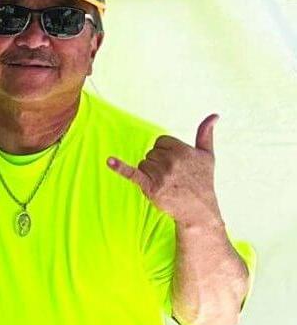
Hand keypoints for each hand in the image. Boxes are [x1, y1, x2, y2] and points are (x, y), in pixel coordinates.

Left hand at [108, 114, 222, 228]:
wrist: (198, 209)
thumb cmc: (202, 180)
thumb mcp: (207, 156)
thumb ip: (206, 134)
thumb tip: (214, 115)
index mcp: (183, 150)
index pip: (160, 142)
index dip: (165, 152)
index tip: (176, 164)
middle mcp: (172, 161)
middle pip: (151, 153)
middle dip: (158, 163)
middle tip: (173, 176)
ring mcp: (161, 175)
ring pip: (143, 164)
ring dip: (150, 173)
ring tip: (166, 183)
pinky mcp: (151, 188)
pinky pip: (132, 174)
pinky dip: (120, 168)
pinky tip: (109, 161)